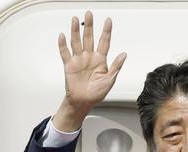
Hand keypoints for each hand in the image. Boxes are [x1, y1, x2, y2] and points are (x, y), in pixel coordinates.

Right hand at [52, 11, 126, 131]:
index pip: (104, 42)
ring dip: (75, 31)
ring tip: (75, 19)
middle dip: (89, 26)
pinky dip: (63, 44)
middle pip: (89, 38)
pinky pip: (65, 53)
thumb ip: (116, 66)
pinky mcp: (69, 65)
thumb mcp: (110, 80)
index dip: (106, 31)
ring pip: (76, 42)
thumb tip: (124, 54)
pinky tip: (62, 35)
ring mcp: (79, 60)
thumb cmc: (97, 93)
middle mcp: (89, 57)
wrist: (84, 102)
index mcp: (100, 60)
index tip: (108, 20)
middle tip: (89, 14)